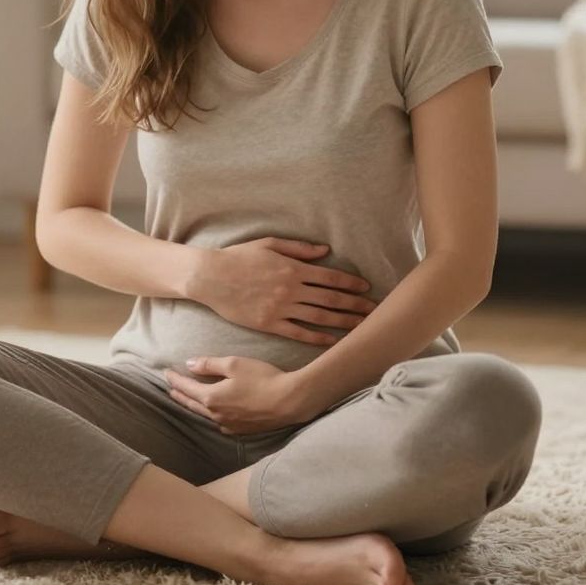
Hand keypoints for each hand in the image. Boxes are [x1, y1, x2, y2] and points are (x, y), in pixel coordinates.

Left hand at [163, 355, 313, 435]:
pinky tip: (212, 411)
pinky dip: (210, 414)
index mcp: (212, 398)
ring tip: (187, 399)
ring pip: (205, 415)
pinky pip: (219, 422)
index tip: (166, 372)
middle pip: (192, 404)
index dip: (175, 379)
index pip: (187, 388)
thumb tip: (189, 364)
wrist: (289, 401)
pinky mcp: (242, 430)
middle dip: (180, 394)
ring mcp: (229, 425)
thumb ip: (209, 364)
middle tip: (170, 388)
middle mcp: (216, 415)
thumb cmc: (262, 378)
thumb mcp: (234, 364)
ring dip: (194, 405)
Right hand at [188, 238, 379, 346]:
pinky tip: (333, 340)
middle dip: (355, 305)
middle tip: (375, 311)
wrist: (210, 277)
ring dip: (343, 322)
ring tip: (361, 326)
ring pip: (319, 318)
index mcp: (292, 268)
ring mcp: (280, 308)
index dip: (350, 284)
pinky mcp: (269, 324)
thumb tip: (325, 250)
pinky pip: (299, 332)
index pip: (330, 277)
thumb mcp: (269, 244)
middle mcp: (290, 289)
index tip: (366, 288)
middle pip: (330, 299)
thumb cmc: (238, 257)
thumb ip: (299, 249)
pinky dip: (318, 337)